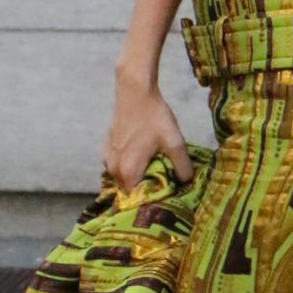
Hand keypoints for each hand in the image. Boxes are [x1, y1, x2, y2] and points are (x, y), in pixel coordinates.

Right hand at [103, 72, 194, 191]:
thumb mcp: (174, 142)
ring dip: (135, 178)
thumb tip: (186, 181)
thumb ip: (182, 166)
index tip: (164, 196)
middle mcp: (113, 170)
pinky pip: (116, 168)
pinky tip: (140, 158)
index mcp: (129, 172)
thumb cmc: (154, 117)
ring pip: (122, 179)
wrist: (134, 92)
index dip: (151, 200)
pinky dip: (126, 168)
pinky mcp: (105, 149)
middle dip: (143, 190)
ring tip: (152, 170)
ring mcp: (107, 159)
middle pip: (129, 191)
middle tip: (161, 183)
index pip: (137, 200)